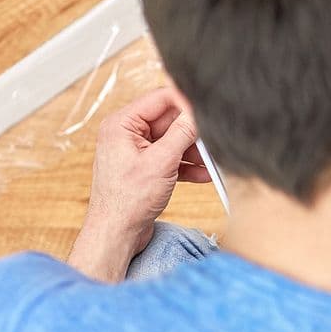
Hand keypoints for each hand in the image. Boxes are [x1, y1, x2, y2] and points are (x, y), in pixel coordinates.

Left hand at [68, 87, 209, 280]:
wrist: (116, 233)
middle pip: (169, 120)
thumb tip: (197, 112)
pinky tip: (204, 174)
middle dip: (193, 132)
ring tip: (212, 162)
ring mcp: (136, 151)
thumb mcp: (161, 162)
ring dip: (193, 151)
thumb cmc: (127, 201)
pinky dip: (187, 165)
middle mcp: (127, 134)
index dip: (186, 103)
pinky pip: (171, 158)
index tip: (208, 110)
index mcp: (122, 124)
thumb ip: (182, 133)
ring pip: (173, 140)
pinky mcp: (146, 167)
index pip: (160, 98)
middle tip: (213, 141)